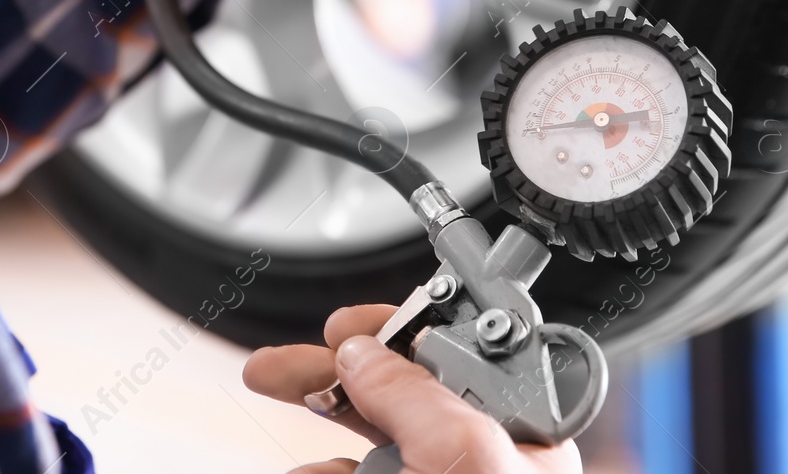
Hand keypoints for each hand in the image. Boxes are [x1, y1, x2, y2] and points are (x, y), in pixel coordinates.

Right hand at [243, 304, 580, 473]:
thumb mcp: (463, 460)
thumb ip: (414, 396)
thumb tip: (365, 353)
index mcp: (513, 439)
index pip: (453, 361)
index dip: (395, 334)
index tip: (342, 328)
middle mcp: (473, 466)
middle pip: (393, 396)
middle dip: (328, 377)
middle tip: (274, 370)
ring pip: (363, 447)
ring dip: (316, 442)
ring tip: (293, 449)